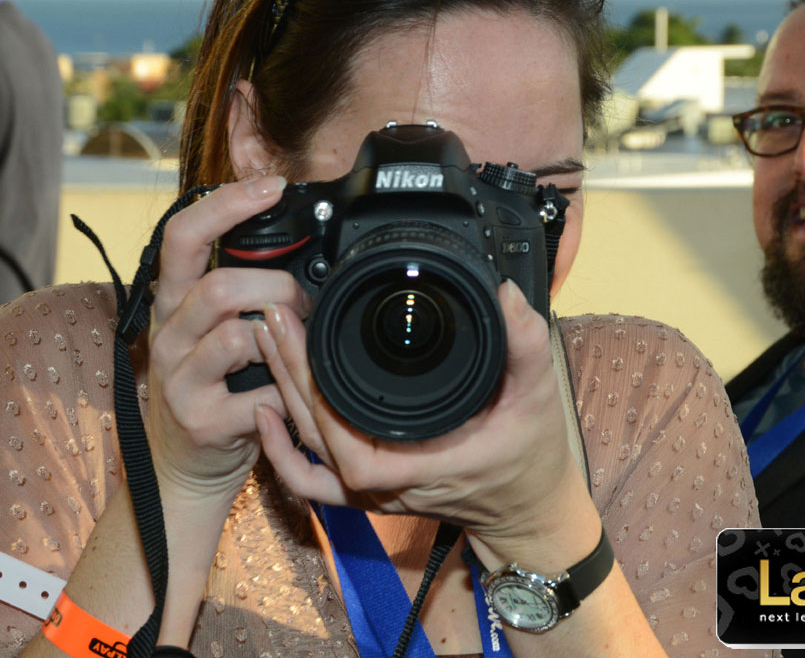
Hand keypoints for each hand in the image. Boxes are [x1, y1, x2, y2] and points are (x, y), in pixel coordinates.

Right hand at [146, 175, 309, 499]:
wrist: (186, 466)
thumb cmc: (214, 387)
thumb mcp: (213, 329)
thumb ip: (239, 290)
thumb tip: (296, 247)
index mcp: (172, 300)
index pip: (183, 234)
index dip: (226, 205)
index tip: (271, 186)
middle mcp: (167, 333)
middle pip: (220, 286)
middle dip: (277, 288)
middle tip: (301, 304)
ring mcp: (179, 379)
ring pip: (237, 336)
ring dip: (282, 338)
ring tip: (295, 349)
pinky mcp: (200, 420)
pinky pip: (260, 394)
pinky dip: (288, 391)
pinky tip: (288, 396)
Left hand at [253, 279, 584, 541]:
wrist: (527, 509)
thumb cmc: (530, 458)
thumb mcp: (539, 395)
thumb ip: (526, 343)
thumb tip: (506, 294)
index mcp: (423, 466)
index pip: (350, 447)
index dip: (318, 401)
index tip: (306, 341)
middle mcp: (389, 484)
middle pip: (317, 437)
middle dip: (290, 374)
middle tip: (276, 318)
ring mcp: (375, 490)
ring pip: (309, 451)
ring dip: (282, 394)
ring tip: (269, 339)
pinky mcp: (369, 488)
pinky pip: (312, 479)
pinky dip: (282, 450)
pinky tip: (264, 411)